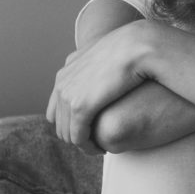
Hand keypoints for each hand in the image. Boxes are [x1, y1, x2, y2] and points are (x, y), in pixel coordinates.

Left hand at [46, 21, 162, 149]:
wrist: (137, 45)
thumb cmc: (131, 50)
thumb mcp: (108, 56)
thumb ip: (98, 67)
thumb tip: (100, 74)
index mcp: (66, 71)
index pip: (57, 107)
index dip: (71, 121)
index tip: (92, 128)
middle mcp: (62, 83)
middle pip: (59, 122)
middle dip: (75, 134)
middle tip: (96, 142)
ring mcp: (68, 95)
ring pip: (67, 133)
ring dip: (82, 143)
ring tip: (100, 147)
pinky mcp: (79, 107)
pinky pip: (78, 137)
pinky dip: (88, 146)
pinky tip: (102, 148)